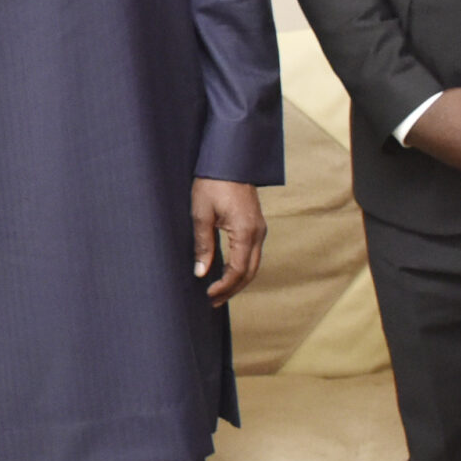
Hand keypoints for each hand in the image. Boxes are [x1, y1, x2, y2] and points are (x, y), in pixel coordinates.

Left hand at [191, 179, 266, 306]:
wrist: (229, 158)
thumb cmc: (213, 182)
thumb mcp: (201, 213)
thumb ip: (203, 245)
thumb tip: (201, 273)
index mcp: (245, 231)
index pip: (238, 270)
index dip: (224, 287)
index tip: (208, 296)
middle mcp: (258, 233)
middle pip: (249, 272)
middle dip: (232, 290)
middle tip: (213, 302)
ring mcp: (259, 228)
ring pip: (253, 264)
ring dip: (238, 281)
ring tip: (218, 292)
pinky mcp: (256, 224)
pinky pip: (252, 253)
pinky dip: (241, 268)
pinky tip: (227, 272)